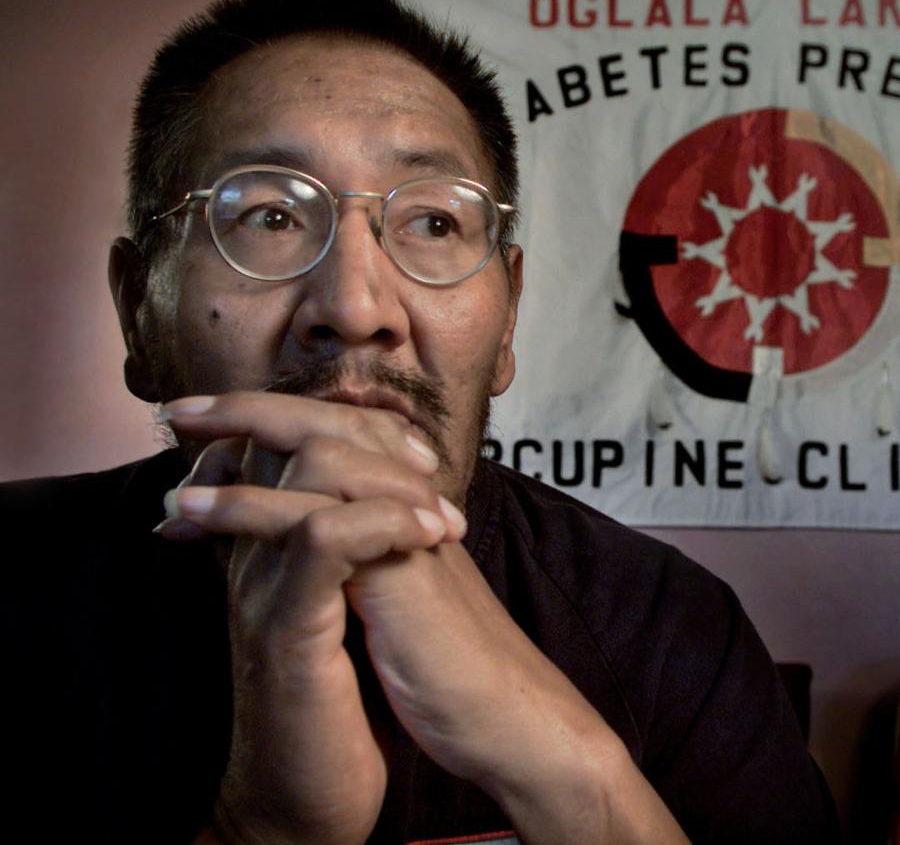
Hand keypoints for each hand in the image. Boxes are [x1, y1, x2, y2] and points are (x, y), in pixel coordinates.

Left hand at [163, 392, 687, 844]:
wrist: (503, 717)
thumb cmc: (448, 667)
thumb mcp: (391, 600)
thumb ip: (355, 557)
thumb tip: (300, 540)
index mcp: (403, 507)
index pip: (340, 435)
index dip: (275, 424)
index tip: (207, 434)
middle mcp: (405, 505)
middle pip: (327, 420)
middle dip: (248, 405)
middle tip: (179, 407)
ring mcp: (403, 529)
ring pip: (318, 452)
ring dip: (237, 439)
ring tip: (172, 441)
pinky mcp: (397, 568)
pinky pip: (315, 517)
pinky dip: (244, 507)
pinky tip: (192, 514)